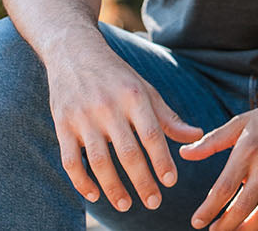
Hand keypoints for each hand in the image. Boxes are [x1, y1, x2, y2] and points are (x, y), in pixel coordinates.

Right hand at [45, 37, 203, 212]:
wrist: (74, 52)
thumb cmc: (117, 75)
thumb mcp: (145, 89)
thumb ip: (168, 116)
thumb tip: (196, 136)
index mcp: (134, 95)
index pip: (151, 134)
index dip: (162, 160)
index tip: (171, 182)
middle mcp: (108, 106)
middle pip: (127, 152)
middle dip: (142, 181)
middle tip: (154, 203)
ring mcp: (83, 116)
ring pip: (98, 160)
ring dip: (112, 187)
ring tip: (125, 205)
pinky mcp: (62, 124)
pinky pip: (70, 160)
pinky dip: (81, 181)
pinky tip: (94, 195)